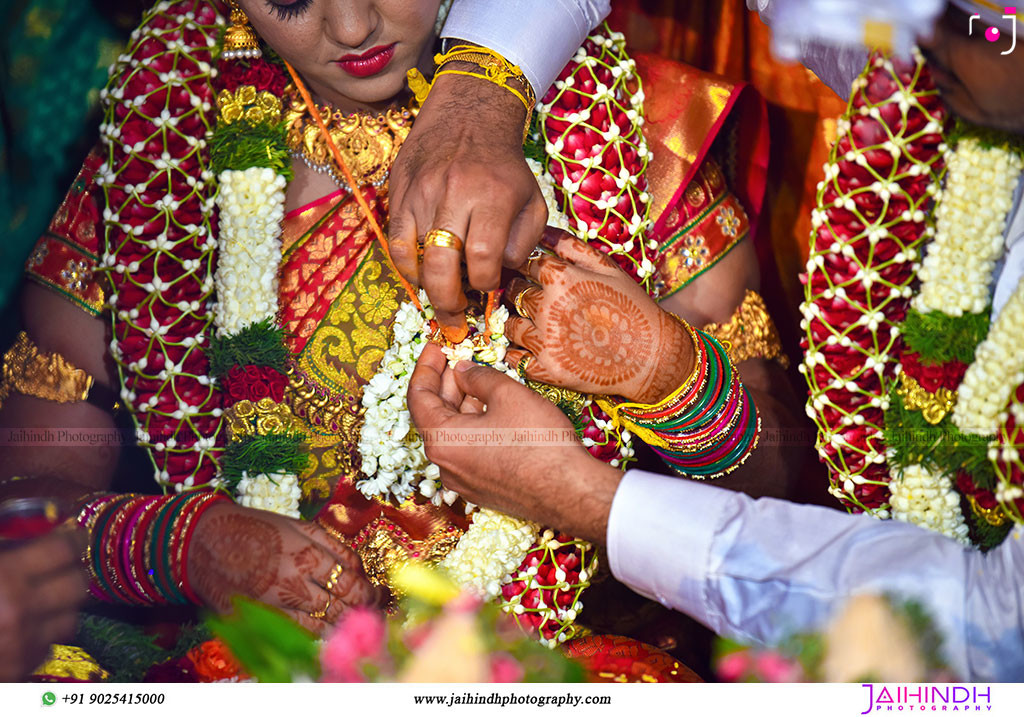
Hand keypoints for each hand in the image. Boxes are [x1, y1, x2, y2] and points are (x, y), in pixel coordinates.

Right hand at [0, 530, 87, 680]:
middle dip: (74, 571)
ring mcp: (20, 647)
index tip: (71, 534)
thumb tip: (30, 527)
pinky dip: (42, 636)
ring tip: (49, 596)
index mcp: (5, 579)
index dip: (70, 538)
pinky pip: (46, 648)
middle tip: (66, 564)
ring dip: (63, 606)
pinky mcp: (14, 674)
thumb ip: (3, 549)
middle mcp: (19, 614)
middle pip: (76, 586)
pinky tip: (26, 626)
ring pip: (70, 620)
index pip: (62, 550)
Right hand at [189, 503, 379, 634]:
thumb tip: (357, 568)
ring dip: (345, 622)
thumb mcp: (294, 525)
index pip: (350, 575)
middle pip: (342, 599)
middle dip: (366, 605)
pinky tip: (327, 629)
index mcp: (303, 549)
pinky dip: (316, 633)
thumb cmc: (253, 527)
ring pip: (323, 621)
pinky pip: (295, 633)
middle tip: (377, 607)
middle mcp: (291, 577)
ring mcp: (273, 601)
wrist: (202, 540)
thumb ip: (328, 545)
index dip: (370, 587)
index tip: (379, 590)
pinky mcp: (255, 618)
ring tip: (359, 620)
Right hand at [388, 71, 547, 334]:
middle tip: (455, 319)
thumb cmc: (505, 167)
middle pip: (441, 263)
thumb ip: (522, 242)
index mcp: (491, 195)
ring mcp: (421, 192)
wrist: (469, 115)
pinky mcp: (399, 191)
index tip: (488, 288)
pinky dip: (405, 266)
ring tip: (439, 296)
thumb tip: (499, 275)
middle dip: (448, 300)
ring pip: (413, 255)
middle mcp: (453, 193)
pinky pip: (394, 241)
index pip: (483, 257)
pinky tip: (419, 274)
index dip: (485, 283)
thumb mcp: (532, 199)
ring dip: (426, 285)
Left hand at [407, 343, 620, 543]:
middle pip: (435, 416)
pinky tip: (494, 411)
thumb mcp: (508, 395)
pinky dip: (474, 426)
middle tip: (460, 358)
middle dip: (447, 384)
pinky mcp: (484, 489)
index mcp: (442, 441)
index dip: (426, 366)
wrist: (571, 492)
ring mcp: (464, 481)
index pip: (417, 397)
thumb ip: (478, 377)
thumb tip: (462, 371)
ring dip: (463, 405)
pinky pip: (469, 451)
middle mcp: (445, 465)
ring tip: (480, 380)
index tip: (436, 346)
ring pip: (454, 434)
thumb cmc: (538, 442)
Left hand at [504, 228, 694, 403]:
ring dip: (516, 322)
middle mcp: (548, 307)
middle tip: (535, 300)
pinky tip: (528, 349)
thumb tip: (541, 231)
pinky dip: (515, 353)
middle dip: (520, 292)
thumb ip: (570, 246)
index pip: (525, 262)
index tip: (533, 274)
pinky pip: (513, 358)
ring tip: (535, 324)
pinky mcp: (546, 369)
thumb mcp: (607, 267)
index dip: (527, 267)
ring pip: (509, 324)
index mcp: (561, 278)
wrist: (652, 356)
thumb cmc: (632, 307)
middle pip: (514, 292)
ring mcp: (545, 340)